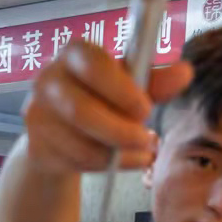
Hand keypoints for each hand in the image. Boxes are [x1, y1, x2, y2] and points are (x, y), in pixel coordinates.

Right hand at [22, 40, 193, 173]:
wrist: (60, 131)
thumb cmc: (99, 97)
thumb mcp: (128, 85)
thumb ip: (154, 81)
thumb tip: (185, 72)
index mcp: (73, 54)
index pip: (93, 66)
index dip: (121, 90)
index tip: (146, 109)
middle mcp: (47, 81)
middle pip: (82, 112)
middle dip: (121, 132)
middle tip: (148, 140)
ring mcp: (37, 116)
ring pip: (82, 144)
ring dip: (120, 155)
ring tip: (144, 152)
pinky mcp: (37, 147)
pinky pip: (76, 163)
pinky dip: (108, 167)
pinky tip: (124, 161)